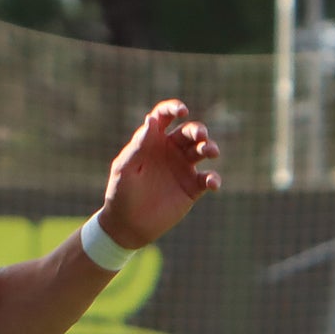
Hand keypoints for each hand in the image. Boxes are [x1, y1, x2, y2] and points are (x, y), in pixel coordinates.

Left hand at [93, 101, 221, 249]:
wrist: (128, 225)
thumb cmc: (121, 193)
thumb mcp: (125, 168)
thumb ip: (138, 145)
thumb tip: (151, 120)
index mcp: (152, 140)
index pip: (164, 116)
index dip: (174, 108)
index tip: (182, 110)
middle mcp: (171, 150)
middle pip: (189, 132)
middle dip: (198, 130)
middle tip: (201, 136)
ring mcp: (183, 168)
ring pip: (202, 150)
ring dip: (209, 147)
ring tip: (211, 152)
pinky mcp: (192, 188)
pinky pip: (208, 179)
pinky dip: (213, 179)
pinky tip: (212, 183)